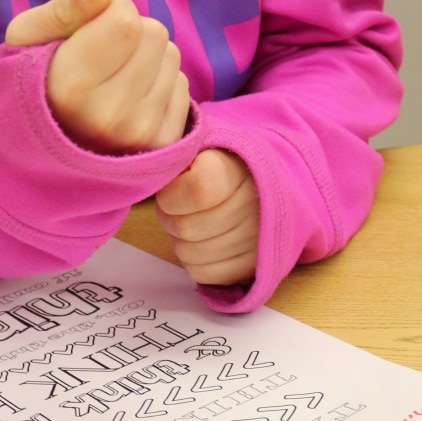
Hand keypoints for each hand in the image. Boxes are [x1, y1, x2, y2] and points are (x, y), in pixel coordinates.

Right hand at [4, 0, 189, 153]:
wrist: (40, 142)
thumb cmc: (33, 78)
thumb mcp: (28, 36)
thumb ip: (66, 8)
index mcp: (69, 88)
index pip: (125, 20)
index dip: (111, 8)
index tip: (90, 25)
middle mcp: (108, 117)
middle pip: (154, 34)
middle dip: (132, 30)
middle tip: (102, 53)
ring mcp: (138, 134)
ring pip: (171, 57)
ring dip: (148, 56)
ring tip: (114, 75)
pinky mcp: (163, 144)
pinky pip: (182, 86)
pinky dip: (160, 83)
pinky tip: (131, 97)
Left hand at [156, 149, 258, 286]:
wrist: (265, 185)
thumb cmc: (222, 164)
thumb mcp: (204, 148)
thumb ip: (180, 159)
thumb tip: (156, 180)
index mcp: (240, 170)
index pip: (198, 191)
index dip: (172, 196)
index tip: (169, 192)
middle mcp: (255, 207)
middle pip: (186, 227)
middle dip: (169, 217)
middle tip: (175, 207)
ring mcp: (257, 242)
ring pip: (188, 252)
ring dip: (178, 239)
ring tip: (190, 221)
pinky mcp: (252, 268)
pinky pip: (201, 273)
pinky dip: (191, 259)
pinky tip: (200, 240)